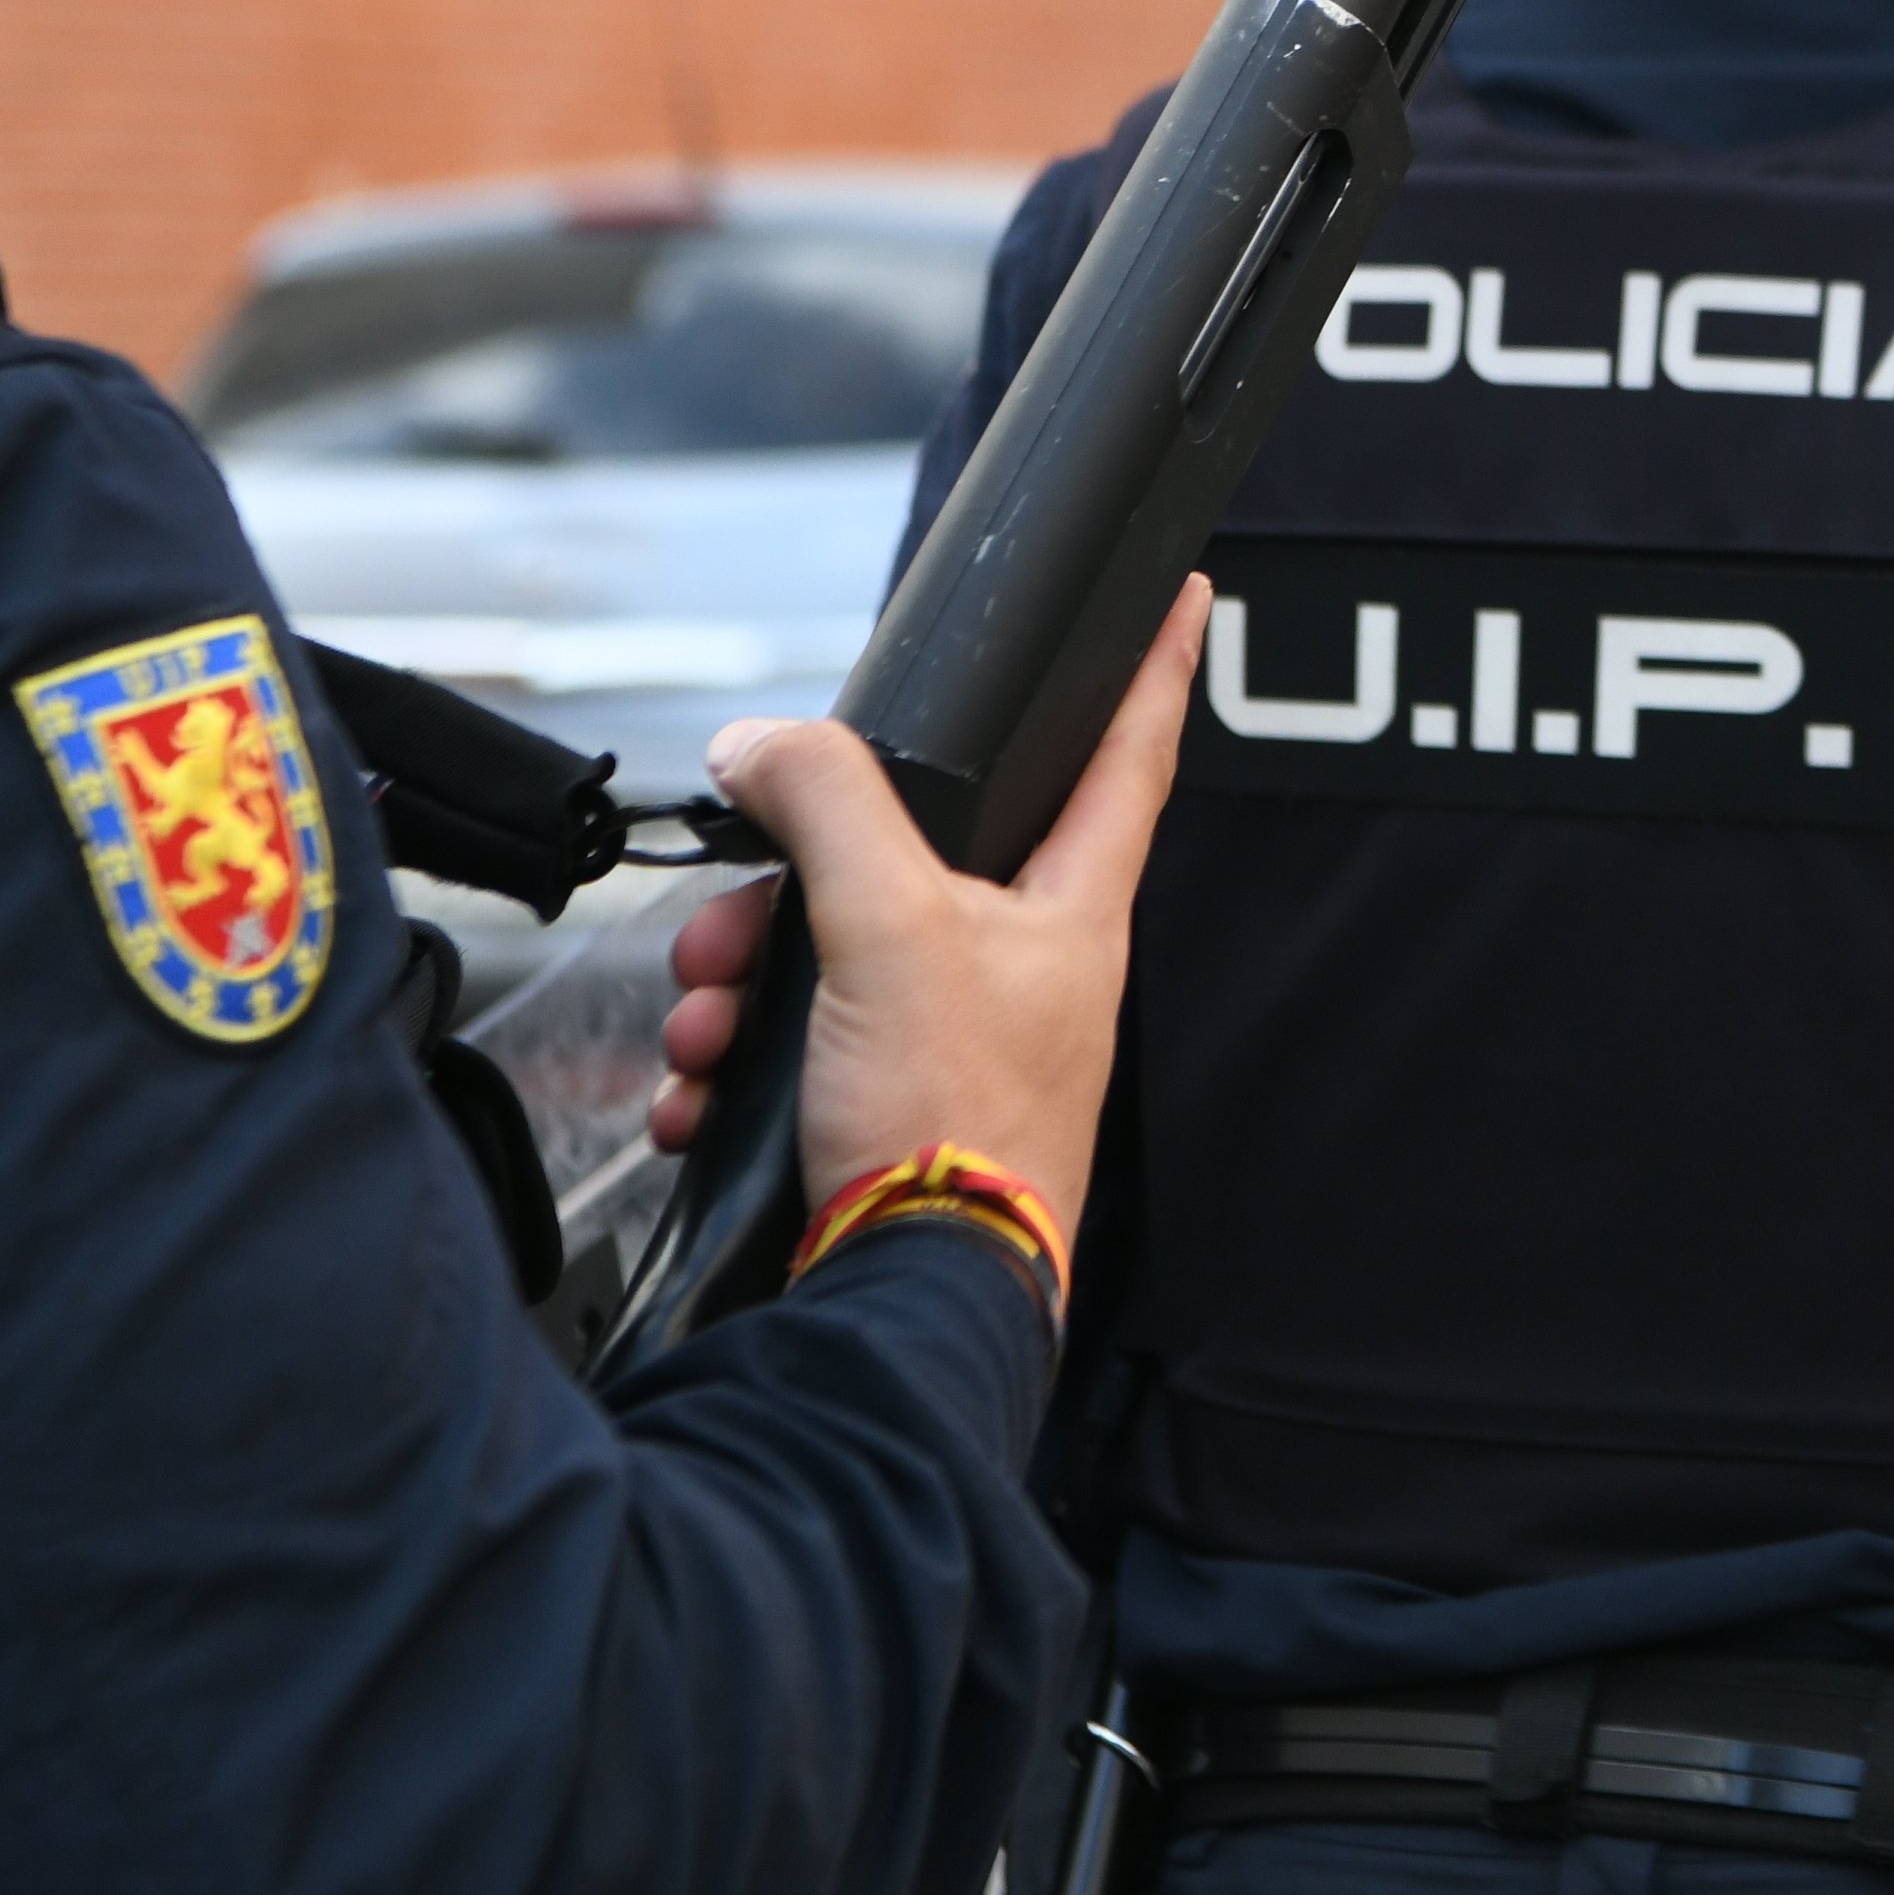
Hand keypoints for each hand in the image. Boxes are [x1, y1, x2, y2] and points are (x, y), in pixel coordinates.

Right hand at [653, 579, 1204, 1222]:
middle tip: (735, 926)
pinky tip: (710, 1094)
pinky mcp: (894, 1104)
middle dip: (792, 884)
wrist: (908, 1297)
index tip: (1183, 597)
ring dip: (745, 984)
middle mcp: (1023, 963)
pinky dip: (739, 1061)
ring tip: (714, 1030)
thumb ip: (831, 808)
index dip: (1154, 667)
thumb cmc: (951, 1126)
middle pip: (903, 858)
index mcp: (1068, 906)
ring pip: (831, 953)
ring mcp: (959, 1036)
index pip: (1129, 752)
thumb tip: (767, 743)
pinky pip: (799, 1044)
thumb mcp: (888, 927)